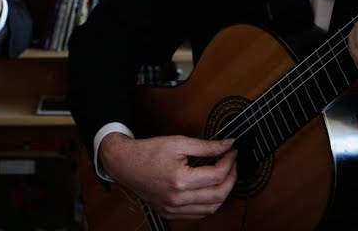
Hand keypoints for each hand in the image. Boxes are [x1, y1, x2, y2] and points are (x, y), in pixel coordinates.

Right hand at [99, 134, 236, 219]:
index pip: (216, 176)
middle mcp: (177, 199)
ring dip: (222, 193)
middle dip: (231, 178)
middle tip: (232, 164)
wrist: (125, 164)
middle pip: (218, 195)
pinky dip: (209, 204)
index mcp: (179, 180)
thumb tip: (227, 145)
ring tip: (223, 177)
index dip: (229, 162)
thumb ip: (206, 146)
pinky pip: (197, 214)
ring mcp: (173, 209)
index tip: (231, 152)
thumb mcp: (179, 142)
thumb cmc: (148, 152)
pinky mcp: (170, 213)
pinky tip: (209, 190)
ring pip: (211, 209)